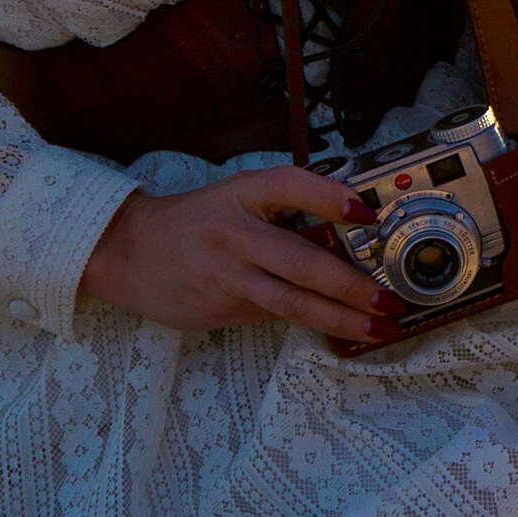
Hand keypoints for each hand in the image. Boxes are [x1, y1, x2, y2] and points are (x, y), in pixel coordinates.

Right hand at [78, 166, 406, 351]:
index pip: (289, 185)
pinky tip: (338, 331)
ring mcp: (227, 275)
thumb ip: (282, 211)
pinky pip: (273, 314)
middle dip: (351, 285)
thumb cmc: (195, 222)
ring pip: (291, 302)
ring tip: (376, 328)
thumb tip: (348, 234)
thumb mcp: (235, 198)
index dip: (328, 196)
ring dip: (339, 318)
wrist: (129, 252)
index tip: (364, 212)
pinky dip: (308, 322)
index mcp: (241, 194)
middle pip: (300, 261)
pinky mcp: (223, 308)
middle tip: (388, 299)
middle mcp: (234, 233)